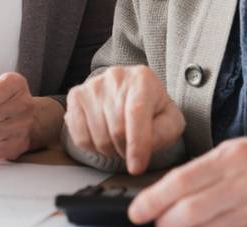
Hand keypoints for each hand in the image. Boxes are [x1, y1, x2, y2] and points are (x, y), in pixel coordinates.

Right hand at [64, 65, 184, 174]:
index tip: (137, 167)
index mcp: (142, 79)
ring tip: (118, 141)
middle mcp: (115, 77)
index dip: (137, 144)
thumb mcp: (170, 120)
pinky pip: (80, 137)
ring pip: (98, 137)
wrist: (130, 92)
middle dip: (126, 150)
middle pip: (117, 130)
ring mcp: (92, 86)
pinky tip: (103, 138)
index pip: (136, 113)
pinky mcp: (76, 96)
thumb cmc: (152, 109)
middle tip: (132, 149)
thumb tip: (144, 147)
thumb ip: (164, 132)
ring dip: (110, 150)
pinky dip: (93, 148)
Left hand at [128, 137, 246, 226]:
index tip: (137, 211)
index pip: (182, 181)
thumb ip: (205, 171)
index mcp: (232, 158)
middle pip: (191, 211)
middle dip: (165, 222)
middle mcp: (245, 182)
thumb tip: (167, 193)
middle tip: (156, 225)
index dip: (154, 200)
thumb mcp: (237, 154)